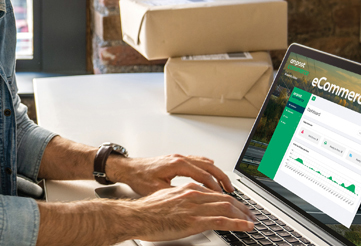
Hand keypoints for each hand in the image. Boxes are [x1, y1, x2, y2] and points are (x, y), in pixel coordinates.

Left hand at [109, 154, 233, 196]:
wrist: (128, 168)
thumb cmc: (139, 178)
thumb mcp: (158, 190)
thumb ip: (176, 194)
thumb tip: (192, 202)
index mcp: (178, 165)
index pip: (204, 176)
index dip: (215, 188)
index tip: (224, 198)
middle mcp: (180, 158)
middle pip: (209, 167)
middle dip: (222, 179)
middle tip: (232, 191)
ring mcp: (179, 158)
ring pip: (205, 163)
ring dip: (217, 173)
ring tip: (226, 185)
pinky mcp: (176, 160)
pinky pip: (198, 161)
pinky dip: (208, 167)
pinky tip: (212, 170)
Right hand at [128, 183, 255, 241]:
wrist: (136, 216)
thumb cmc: (146, 211)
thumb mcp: (165, 198)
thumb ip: (179, 199)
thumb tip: (186, 205)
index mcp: (187, 189)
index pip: (214, 193)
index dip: (228, 199)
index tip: (236, 205)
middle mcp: (194, 194)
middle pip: (224, 199)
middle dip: (241, 206)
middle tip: (250, 213)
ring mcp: (195, 207)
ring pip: (227, 208)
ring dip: (243, 215)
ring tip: (252, 220)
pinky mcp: (195, 221)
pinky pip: (223, 221)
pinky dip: (238, 223)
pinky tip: (246, 226)